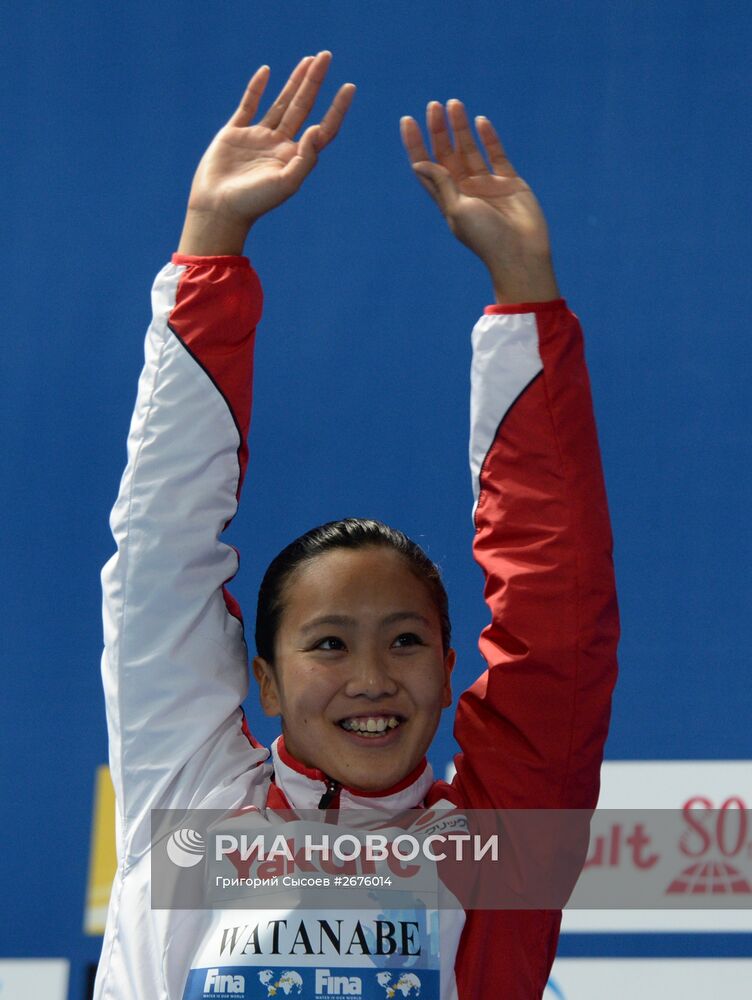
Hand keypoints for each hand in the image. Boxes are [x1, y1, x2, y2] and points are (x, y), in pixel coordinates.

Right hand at [178, 52, 354, 254]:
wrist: (218, 208)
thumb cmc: (253, 202)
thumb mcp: (285, 184)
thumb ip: (304, 159)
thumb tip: (316, 130)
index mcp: (294, 158)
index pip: (322, 129)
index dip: (337, 109)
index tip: (349, 87)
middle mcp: (279, 145)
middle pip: (303, 107)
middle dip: (315, 81)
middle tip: (326, 55)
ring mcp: (257, 138)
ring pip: (280, 102)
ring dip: (295, 81)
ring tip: (309, 60)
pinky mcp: (234, 133)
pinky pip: (248, 105)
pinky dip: (256, 88)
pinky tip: (266, 71)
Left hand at [400, 102, 559, 303]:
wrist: (520, 252)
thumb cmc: (485, 237)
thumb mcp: (457, 209)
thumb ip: (441, 184)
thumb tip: (418, 163)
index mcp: (448, 200)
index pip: (427, 167)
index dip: (416, 145)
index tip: (408, 121)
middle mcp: (465, 191)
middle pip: (447, 154)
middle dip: (439, 130)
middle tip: (433, 106)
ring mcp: (487, 185)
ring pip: (470, 149)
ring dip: (461, 128)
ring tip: (454, 103)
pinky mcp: (509, 182)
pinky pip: (496, 154)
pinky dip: (489, 138)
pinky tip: (480, 121)